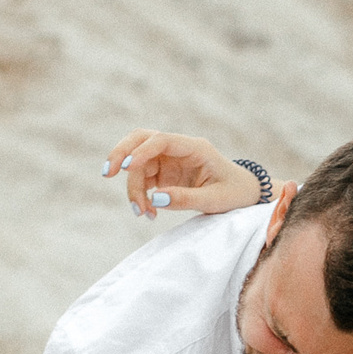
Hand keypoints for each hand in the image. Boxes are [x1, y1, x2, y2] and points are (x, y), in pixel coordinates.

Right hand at [100, 130, 264, 221]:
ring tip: (142, 214)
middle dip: (121, 153)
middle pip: (141, 139)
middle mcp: (179, 149)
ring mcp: (170, 160)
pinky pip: (143, 179)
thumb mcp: (215, 200)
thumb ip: (186, 199)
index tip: (126, 169)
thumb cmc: (235, 194)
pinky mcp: (165, 174)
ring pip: (138, 164)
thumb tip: (155, 199)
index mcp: (195, 147)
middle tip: (107, 174)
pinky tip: (148, 213)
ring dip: (133, 187)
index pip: (161, 140)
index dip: (141, 151)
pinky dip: (140, 195)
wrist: (245, 195)